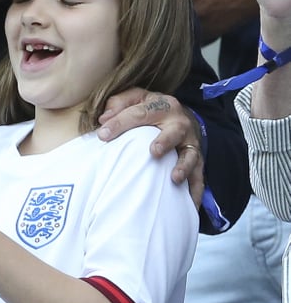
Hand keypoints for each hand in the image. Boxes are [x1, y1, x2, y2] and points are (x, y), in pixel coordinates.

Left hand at [98, 89, 204, 207]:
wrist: (182, 116)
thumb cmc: (151, 109)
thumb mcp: (135, 98)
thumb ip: (118, 104)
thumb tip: (104, 120)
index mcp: (162, 105)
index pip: (140, 113)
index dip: (120, 123)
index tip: (103, 136)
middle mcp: (180, 123)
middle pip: (174, 131)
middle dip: (165, 141)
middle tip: (154, 152)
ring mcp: (190, 143)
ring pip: (190, 155)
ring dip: (183, 166)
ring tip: (175, 178)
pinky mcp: (197, 160)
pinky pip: (199, 177)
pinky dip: (195, 191)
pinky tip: (190, 204)